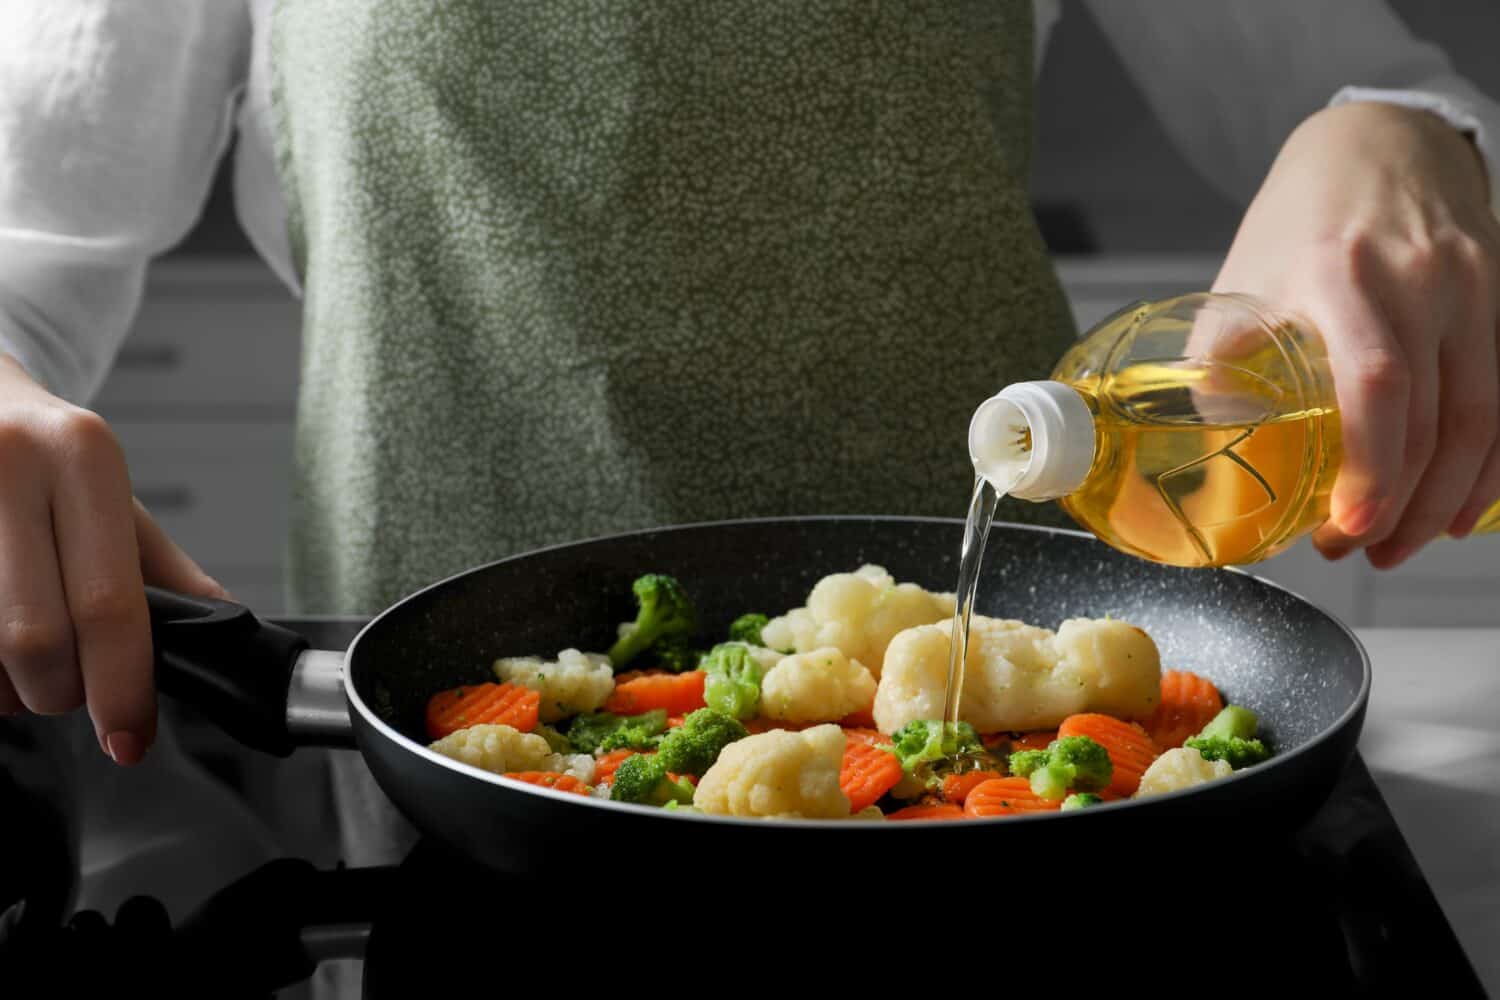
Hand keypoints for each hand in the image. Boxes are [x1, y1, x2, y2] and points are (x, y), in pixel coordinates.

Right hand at [0, 354, 226, 762]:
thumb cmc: (43, 455)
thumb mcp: (110, 494)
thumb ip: (163, 569)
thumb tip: (221, 631)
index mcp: (82, 456)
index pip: (109, 603)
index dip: (121, 687)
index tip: (129, 739)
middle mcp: (7, 464)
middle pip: (35, 642)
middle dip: (59, 692)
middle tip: (71, 688)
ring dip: (6, 687)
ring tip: (23, 661)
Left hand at [1213, 102, 1499, 567]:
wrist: (1377, 141)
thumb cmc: (1299, 220)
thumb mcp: (1241, 282)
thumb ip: (1220, 363)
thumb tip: (1206, 455)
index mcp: (1341, 273)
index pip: (1376, 382)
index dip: (1370, 466)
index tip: (1346, 526)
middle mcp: (1422, 278)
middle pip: (1438, 417)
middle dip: (1402, 504)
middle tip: (1359, 551)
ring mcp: (1475, 285)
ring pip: (1486, 416)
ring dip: (1449, 498)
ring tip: (1402, 544)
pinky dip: (1492, 462)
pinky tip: (1461, 505)